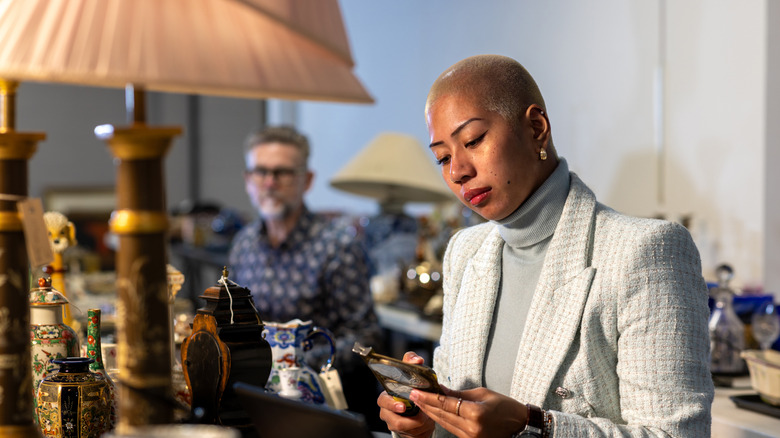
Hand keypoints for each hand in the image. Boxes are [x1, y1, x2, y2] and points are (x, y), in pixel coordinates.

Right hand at [377, 351, 434, 437]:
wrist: (421, 411)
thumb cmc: (414, 391)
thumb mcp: (413, 375)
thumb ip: (412, 363)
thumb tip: (417, 359)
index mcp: (387, 395)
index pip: (383, 399)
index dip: (391, 403)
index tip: (402, 406)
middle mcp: (387, 410)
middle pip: (389, 416)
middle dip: (402, 416)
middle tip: (414, 414)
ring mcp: (392, 422)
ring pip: (399, 426)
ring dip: (415, 422)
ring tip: (425, 417)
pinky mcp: (400, 432)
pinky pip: (409, 433)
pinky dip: (419, 429)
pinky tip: (424, 424)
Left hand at [409, 386, 526, 437]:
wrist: (521, 428)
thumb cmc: (506, 408)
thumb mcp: (483, 394)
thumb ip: (459, 393)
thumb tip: (440, 388)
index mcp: (475, 413)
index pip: (446, 404)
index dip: (429, 397)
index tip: (416, 391)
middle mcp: (471, 428)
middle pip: (442, 415)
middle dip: (426, 404)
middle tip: (412, 394)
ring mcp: (470, 437)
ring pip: (444, 423)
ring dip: (430, 412)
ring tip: (418, 402)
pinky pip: (451, 429)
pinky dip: (441, 420)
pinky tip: (433, 412)